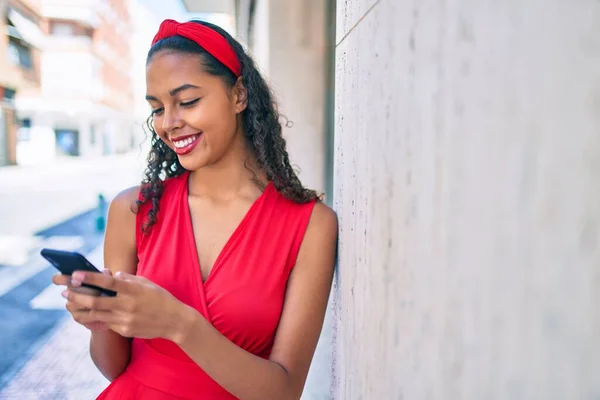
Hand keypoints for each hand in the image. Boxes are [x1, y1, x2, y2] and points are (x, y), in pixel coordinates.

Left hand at [61, 271, 192, 340]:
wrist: (175, 321)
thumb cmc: (160, 298)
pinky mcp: (125, 330)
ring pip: (96, 315)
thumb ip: (128, 279)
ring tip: (69, 303)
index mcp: (133, 290)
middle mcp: (128, 305)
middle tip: (64, 291)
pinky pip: (105, 323)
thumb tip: (109, 276)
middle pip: (96, 301)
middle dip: (77, 295)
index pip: (107, 283)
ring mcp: (126, 319)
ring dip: (80, 308)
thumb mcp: (147, 283)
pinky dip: (93, 318)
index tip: (74, 274)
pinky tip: (85, 313)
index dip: (89, 278)